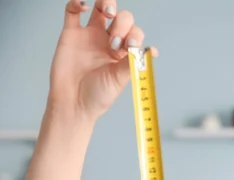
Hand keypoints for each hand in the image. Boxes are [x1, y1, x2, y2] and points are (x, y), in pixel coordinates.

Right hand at [47, 0, 157, 121]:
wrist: (73, 104)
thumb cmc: (98, 96)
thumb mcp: (120, 80)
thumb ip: (132, 62)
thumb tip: (152, 51)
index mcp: (124, 53)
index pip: (135, 33)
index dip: (135, 35)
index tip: (131, 47)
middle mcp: (108, 41)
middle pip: (121, 18)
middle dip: (122, 24)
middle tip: (114, 42)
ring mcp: (90, 36)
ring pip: (100, 8)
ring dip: (107, 4)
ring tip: (108, 13)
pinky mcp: (71, 33)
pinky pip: (73, 11)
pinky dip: (78, 2)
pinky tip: (84, 6)